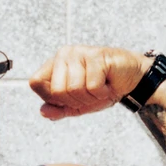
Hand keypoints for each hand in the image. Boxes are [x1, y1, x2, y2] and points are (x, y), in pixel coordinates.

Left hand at [29, 45, 149, 120]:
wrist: (130, 81)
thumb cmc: (103, 89)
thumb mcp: (78, 105)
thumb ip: (59, 109)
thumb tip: (43, 112)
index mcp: (54, 64)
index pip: (35, 83)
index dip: (51, 98)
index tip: (69, 97)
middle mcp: (64, 54)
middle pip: (56, 90)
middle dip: (75, 100)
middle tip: (89, 93)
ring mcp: (79, 53)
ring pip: (74, 89)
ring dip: (91, 97)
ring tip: (99, 87)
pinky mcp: (96, 56)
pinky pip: (92, 86)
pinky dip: (102, 92)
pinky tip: (107, 83)